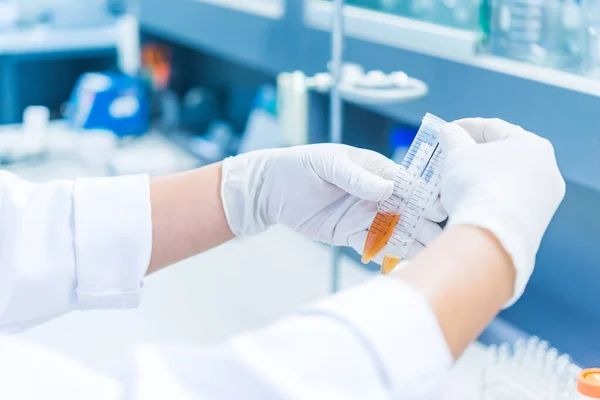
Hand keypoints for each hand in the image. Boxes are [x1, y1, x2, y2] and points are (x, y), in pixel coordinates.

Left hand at [221, 144, 444, 259]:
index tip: (440, 209)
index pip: (407, 183)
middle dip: (427, 223)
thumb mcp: (327, 164)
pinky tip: (404, 263)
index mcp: (375, 170)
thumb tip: (387, 188)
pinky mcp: (351, 234)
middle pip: (408, 209)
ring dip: (413, 242)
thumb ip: (355, 175)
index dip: (425, 196)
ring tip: (433, 257)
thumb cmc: (298, 166)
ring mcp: (364, 215)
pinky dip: (388, 254)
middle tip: (447, 241)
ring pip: (395, 230)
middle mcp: (376, 193)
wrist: (270, 191)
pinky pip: (374, 245)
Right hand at [439, 118, 565, 305]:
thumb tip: (449, 131)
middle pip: (501, 157)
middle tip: (448, 159)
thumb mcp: (456, 153)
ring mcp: (543, 200)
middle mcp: (546, 170)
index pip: (493, 128)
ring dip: (477, 181)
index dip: (464, 127)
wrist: (490, 236)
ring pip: (503, 182)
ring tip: (451, 186)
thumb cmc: (476, 184)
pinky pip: (505, 204)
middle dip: (471, 157)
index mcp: (532, 145)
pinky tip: (465, 205)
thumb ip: (452, 137)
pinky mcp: (534, 224)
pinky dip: (486, 200)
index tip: (445, 132)